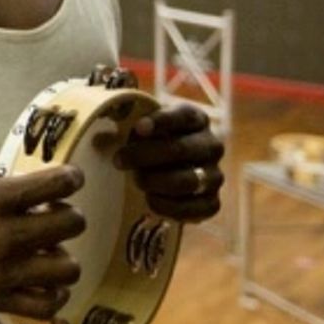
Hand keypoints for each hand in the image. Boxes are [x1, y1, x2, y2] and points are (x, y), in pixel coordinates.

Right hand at [0, 156, 86, 318]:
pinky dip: (54, 292)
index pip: (56, 185)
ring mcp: (1, 271)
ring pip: (67, 268)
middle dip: (68, 215)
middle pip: (70, 224)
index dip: (70, 178)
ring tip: (48, 250)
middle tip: (54, 214)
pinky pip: (46, 304)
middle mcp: (4, 235)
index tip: (68, 179)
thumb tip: (14, 187)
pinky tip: (43, 280)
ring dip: (63, 255)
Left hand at [115, 103, 223, 221]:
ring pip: (188, 180)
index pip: (183, 115)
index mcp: (196, 119)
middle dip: (145, 155)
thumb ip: (129, 119)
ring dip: (155, 181)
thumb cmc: (147, 142)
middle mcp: (211, 145)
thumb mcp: (141, 125)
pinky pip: (193, 208)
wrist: (163, 171)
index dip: (161, 121)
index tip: (137, 128)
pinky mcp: (212, 202)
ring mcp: (214, 175)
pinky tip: (149, 198)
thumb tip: (108, 118)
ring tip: (136, 180)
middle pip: (181, 149)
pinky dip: (167, 205)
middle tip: (119, 160)